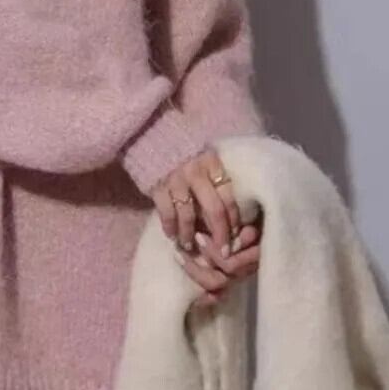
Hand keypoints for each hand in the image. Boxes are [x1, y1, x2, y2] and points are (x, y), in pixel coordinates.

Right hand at [150, 146, 261, 306]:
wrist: (152, 135)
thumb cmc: (184, 150)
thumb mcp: (205, 157)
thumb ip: (215, 178)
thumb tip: (230, 213)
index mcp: (212, 164)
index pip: (229, 197)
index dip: (234, 221)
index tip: (236, 238)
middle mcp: (196, 172)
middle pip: (214, 210)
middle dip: (220, 235)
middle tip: (222, 253)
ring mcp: (175, 180)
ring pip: (189, 216)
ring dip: (191, 235)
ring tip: (191, 247)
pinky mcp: (157, 187)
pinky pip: (166, 213)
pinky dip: (170, 227)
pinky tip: (172, 236)